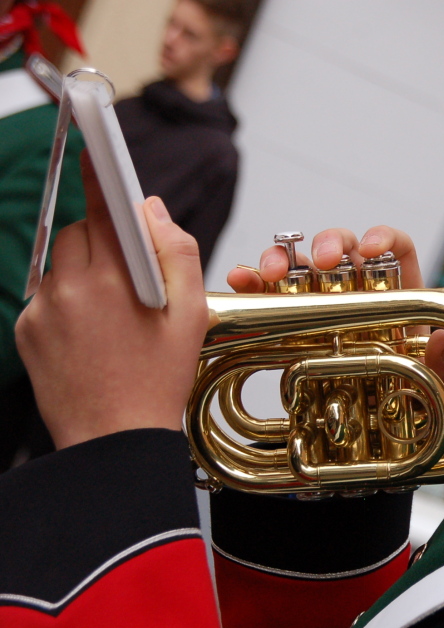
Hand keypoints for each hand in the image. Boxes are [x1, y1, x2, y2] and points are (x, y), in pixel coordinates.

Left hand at [15, 152, 208, 449]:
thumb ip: (176, 252)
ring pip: (62, 261)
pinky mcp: (25, 329)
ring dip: (85, 270)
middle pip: (82, 231)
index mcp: (118, 279)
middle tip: (131, 278)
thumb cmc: (159, 378)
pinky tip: (90, 334)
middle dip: (105, 241)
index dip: (99, 173)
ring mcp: (44, 309)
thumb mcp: (190, 314)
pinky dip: (67, 300)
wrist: (114, 438)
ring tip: (112, 312)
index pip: (102, 206)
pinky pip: (46, 293)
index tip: (94, 145)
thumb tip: (150, 209)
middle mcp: (73, 286)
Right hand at [225, 226, 443, 408]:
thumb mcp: (443, 389)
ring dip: (284, 259)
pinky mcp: (293, 322)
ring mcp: (324, 304)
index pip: (397, 249)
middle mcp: (361, 291)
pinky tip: (240, 280)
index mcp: (401, 296)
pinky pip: (271, 295)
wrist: (385, 433)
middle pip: (344, 247)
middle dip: (329, 244)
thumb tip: (440, 341)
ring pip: (303, 264)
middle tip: (320, 262)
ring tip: (270, 273)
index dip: (384, 238)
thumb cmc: (419, 399)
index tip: (370, 250)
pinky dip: (253, 283)